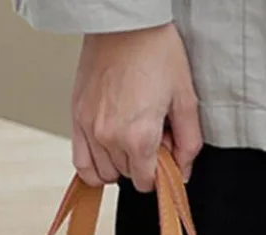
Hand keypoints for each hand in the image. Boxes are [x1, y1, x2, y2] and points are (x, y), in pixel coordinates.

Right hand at [71, 23, 201, 191]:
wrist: (124, 21)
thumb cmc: (155, 50)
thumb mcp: (185, 97)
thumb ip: (188, 142)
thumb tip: (183, 172)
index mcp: (139, 136)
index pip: (146, 181)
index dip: (159, 171)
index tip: (163, 152)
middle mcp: (110, 137)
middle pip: (126, 175)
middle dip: (141, 162)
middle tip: (150, 135)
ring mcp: (90, 129)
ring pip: (104, 173)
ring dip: (119, 164)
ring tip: (129, 137)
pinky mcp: (77, 117)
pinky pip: (81, 163)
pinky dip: (94, 167)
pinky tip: (107, 154)